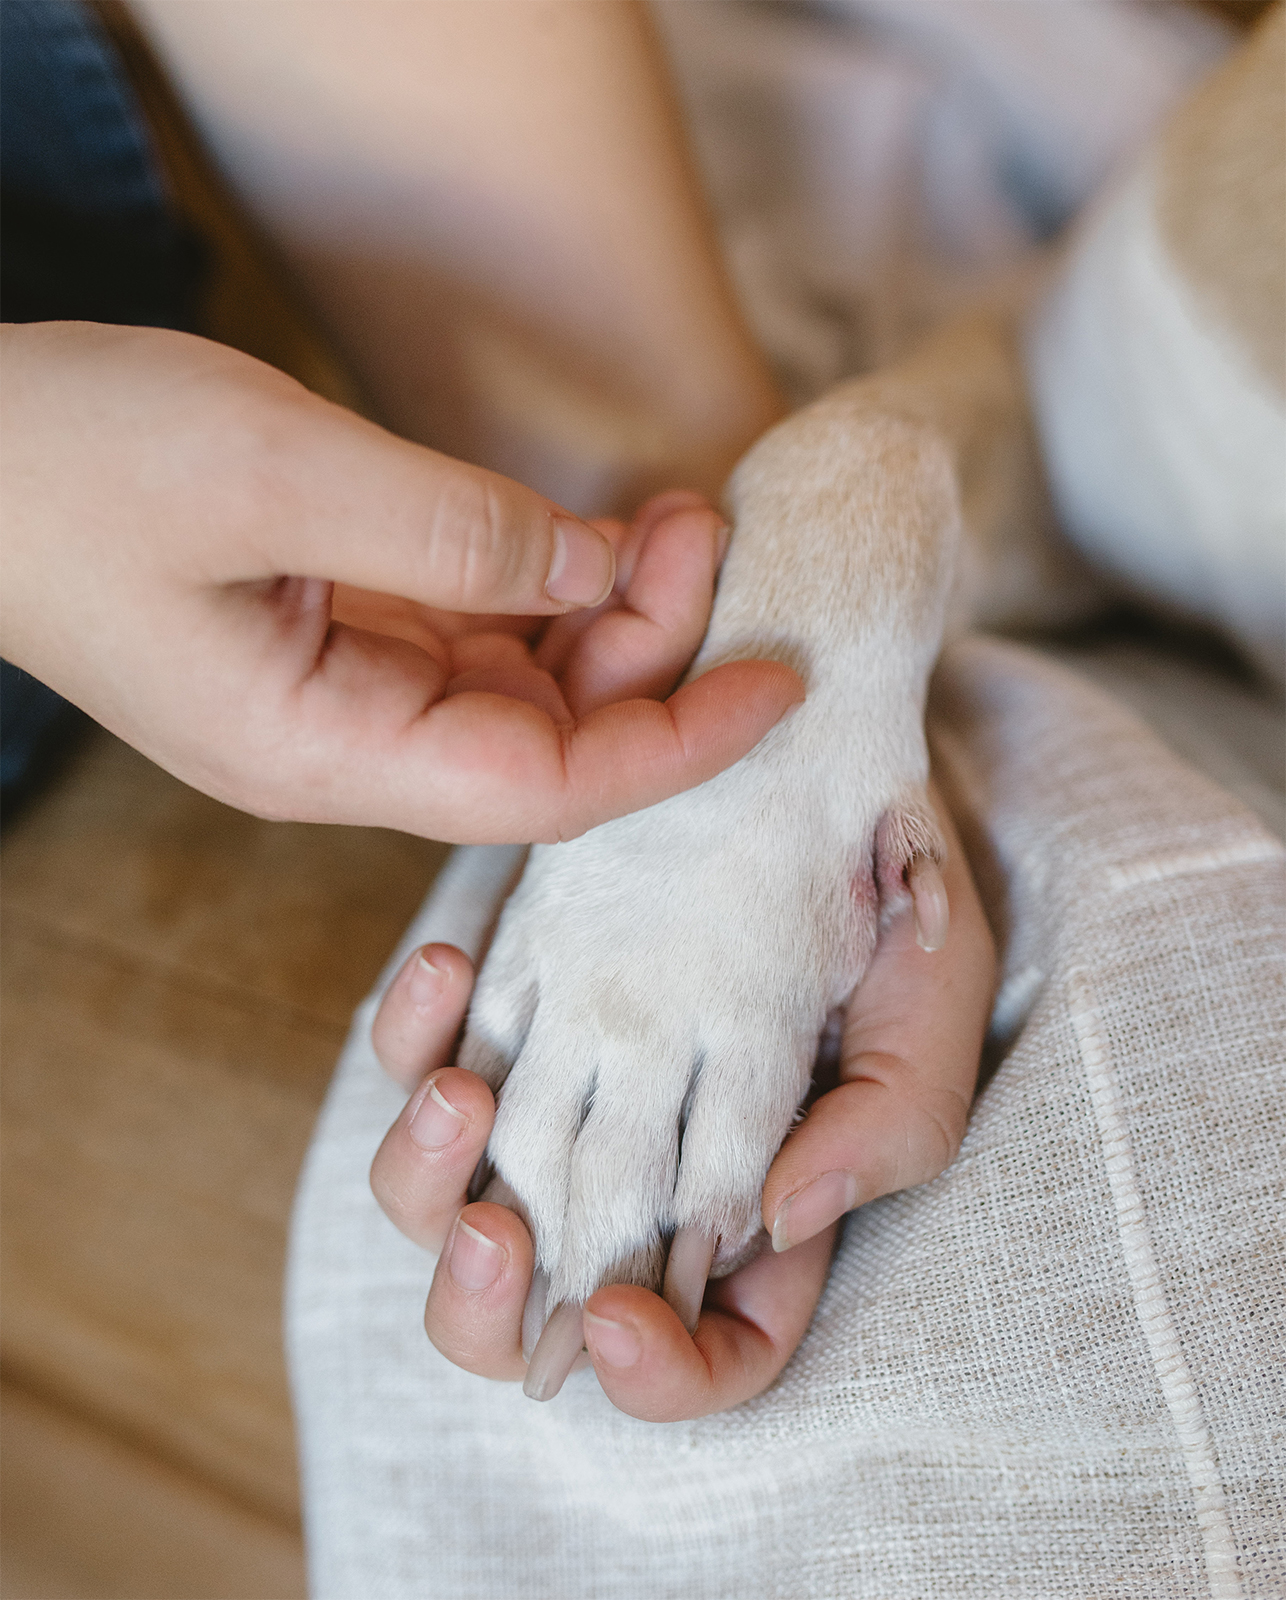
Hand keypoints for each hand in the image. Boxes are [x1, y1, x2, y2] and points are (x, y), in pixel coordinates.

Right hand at [0, 322, 800, 840]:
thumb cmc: (72, 464)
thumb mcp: (276, 468)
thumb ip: (454, 529)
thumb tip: (596, 562)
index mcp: (322, 752)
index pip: (546, 789)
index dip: (675, 743)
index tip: (778, 685)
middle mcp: (344, 751)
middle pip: (549, 743)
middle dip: (650, 651)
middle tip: (706, 524)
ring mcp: (340, 703)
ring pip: (522, 693)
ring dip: (607, 616)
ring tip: (669, 513)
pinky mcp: (336, 649)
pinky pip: (474, 644)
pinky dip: (545, 595)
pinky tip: (589, 536)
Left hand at [368, 790, 994, 1418]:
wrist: (820, 777)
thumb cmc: (894, 910)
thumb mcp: (935, 1010)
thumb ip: (891, 1126)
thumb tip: (780, 1216)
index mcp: (758, 1215)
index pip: (705, 1353)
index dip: (657, 1371)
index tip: (619, 1316)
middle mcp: (645, 1173)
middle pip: (530, 1306)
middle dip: (482, 1305)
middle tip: (488, 1236)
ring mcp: (571, 1094)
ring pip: (446, 1195)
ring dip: (423, 1173)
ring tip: (455, 1099)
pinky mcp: (518, 1007)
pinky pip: (426, 1051)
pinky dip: (412, 1034)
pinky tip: (443, 972)